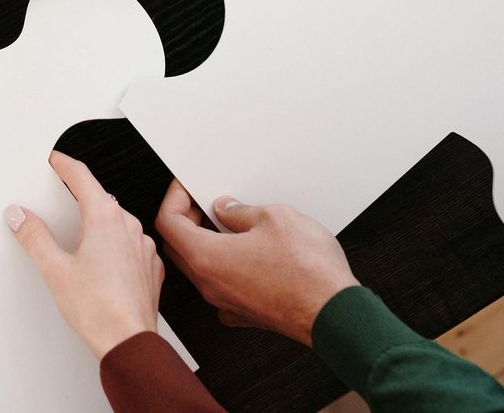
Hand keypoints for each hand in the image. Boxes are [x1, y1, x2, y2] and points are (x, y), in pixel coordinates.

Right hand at [7, 151, 164, 357]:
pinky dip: (115, 244)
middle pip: (100, 198)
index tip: (55, 159)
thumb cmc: (98, 310)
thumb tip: (20, 217)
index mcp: (105, 218)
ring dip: (99, 222)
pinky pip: (131, 243)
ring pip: (117, 221)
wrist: (128, 342)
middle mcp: (128, 226)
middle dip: (80, 196)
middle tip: (61, 199)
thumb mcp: (54, 270)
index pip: (82, 176)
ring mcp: (143, 246)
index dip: (64, 164)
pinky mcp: (150, 266)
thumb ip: (35, 237)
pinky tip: (102, 263)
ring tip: (79, 239)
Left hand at [155, 181, 356, 345]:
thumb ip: (241, 211)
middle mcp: (211, 285)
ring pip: (200, 269)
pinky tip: (246, 252)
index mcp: (207, 258)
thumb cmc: (309, 271)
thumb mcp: (275, 218)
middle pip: (178, 248)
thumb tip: (227, 210)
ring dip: (205, 244)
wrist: (335, 314)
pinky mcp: (246, 314)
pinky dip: (225, 267)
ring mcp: (227, 304)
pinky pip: (222, 287)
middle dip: (185, 220)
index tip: (186, 187)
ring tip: (227, 223)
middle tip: (203, 203)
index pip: (168, 223)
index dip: (174, 198)